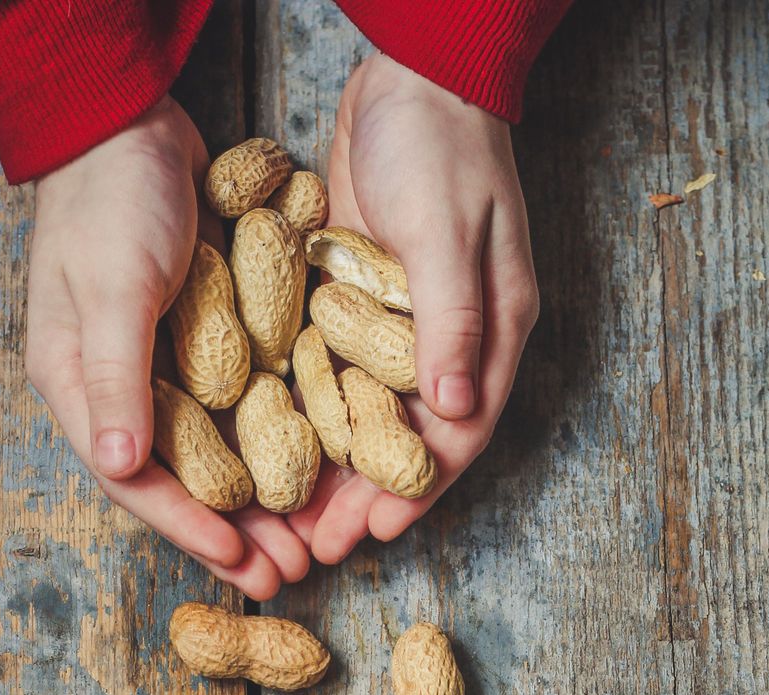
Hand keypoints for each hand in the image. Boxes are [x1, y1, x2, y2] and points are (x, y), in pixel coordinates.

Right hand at [25, 96, 307, 597]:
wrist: (130, 124)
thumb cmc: (111, 202)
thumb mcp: (114, 286)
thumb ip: (115, 376)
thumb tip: (123, 468)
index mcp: (80, 385)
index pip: (136, 479)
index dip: (189, 527)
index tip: (243, 564)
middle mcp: (120, 384)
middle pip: (181, 475)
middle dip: (233, 528)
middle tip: (287, 574)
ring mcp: (161, 359)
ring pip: (215, 446)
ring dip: (258, 490)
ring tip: (305, 535)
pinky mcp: (200, 332)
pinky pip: (237, 400)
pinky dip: (269, 433)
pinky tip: (309, 457)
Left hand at [289, 54, 539, 562]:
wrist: (410, 79)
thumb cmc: (443, 149)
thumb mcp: (449, 233)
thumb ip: (451, 322)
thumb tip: (454, 413)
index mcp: (492, 327)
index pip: (460, 428)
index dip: (421, 484)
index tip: (379, 530)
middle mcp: (449, 335)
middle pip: (408, 431)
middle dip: (368, 490)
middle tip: (322, 542)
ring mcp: (402, 316)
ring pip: (367, 408)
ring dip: (334, 459)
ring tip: (292, 509)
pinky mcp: (360, 293)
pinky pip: (337, 365)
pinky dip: (313, 404)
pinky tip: (276, 435)